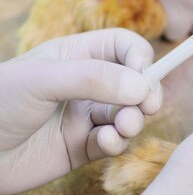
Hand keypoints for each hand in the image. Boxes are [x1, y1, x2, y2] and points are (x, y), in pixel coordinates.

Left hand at [0, 29, 161, 194]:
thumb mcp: (43, 80)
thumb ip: (94, 79)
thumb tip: (142, 86)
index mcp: (77, 57)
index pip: (124, 47)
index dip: (141, 58)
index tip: (144, 77)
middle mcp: (87, 85)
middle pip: (135, 83)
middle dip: (146, 95)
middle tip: (147, 108)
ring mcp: (85, 116)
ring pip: (128, 115)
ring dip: (133, 121)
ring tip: (123, 128)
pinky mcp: (83, 147)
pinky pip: (113, 143)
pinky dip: (115, 143)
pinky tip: (102, 143)